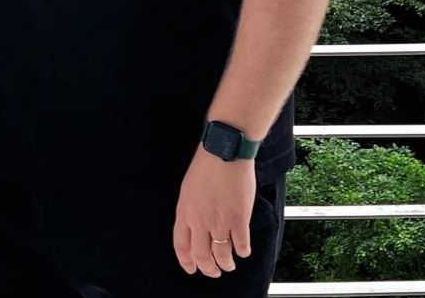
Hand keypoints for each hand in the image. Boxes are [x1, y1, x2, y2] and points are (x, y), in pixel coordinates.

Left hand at [173, 146, 254, 276]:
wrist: (223, 153)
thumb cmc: (206, 166)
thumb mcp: (188, 189)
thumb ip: (190, 210)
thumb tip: (195, 226)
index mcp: (185, 213)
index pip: (181, 246)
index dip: (186, 261)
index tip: (191, 268)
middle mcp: (200, 221)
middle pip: (201, 255)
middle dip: (208, 268)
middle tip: (213, 272)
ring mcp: (220, 222)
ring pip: (221, 255)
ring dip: (225, 264)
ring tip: (228, 265)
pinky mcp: (239, 220)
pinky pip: (241, 245)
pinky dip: (242, 252)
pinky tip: (243, 251)